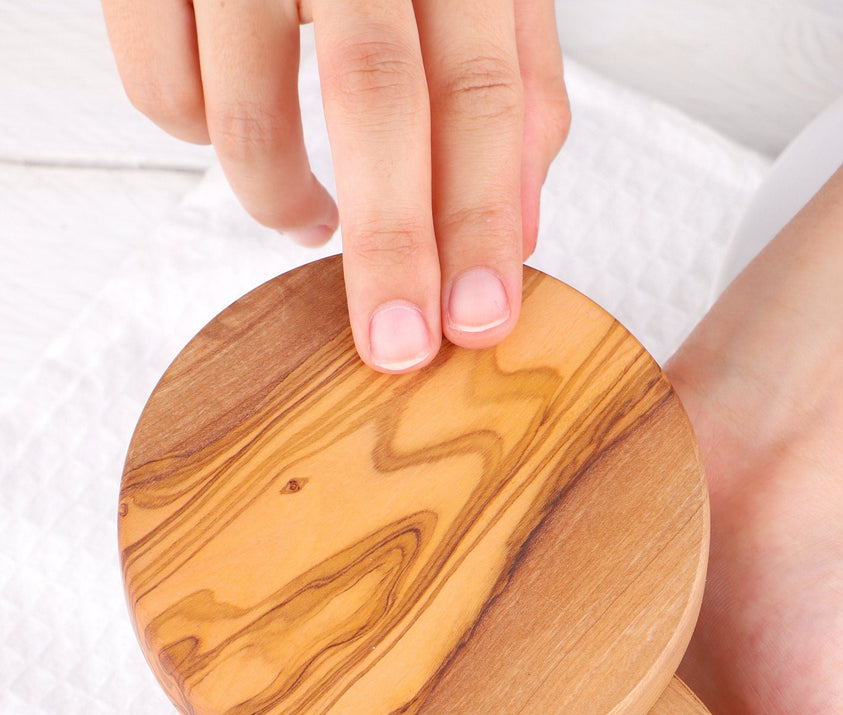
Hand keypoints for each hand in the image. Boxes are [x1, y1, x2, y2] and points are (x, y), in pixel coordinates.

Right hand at [101, 1, 569, 371]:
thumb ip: (510, 80)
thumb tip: (520, 228)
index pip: (481, 88)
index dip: (483, 216)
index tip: (481, 317)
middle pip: (376, 101)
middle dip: (393, 248)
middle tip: (397, 346)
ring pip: (248, 114)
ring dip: (283, 203)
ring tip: (312, 220)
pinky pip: (161, 92)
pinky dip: (199, 138)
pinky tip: (232, 128)